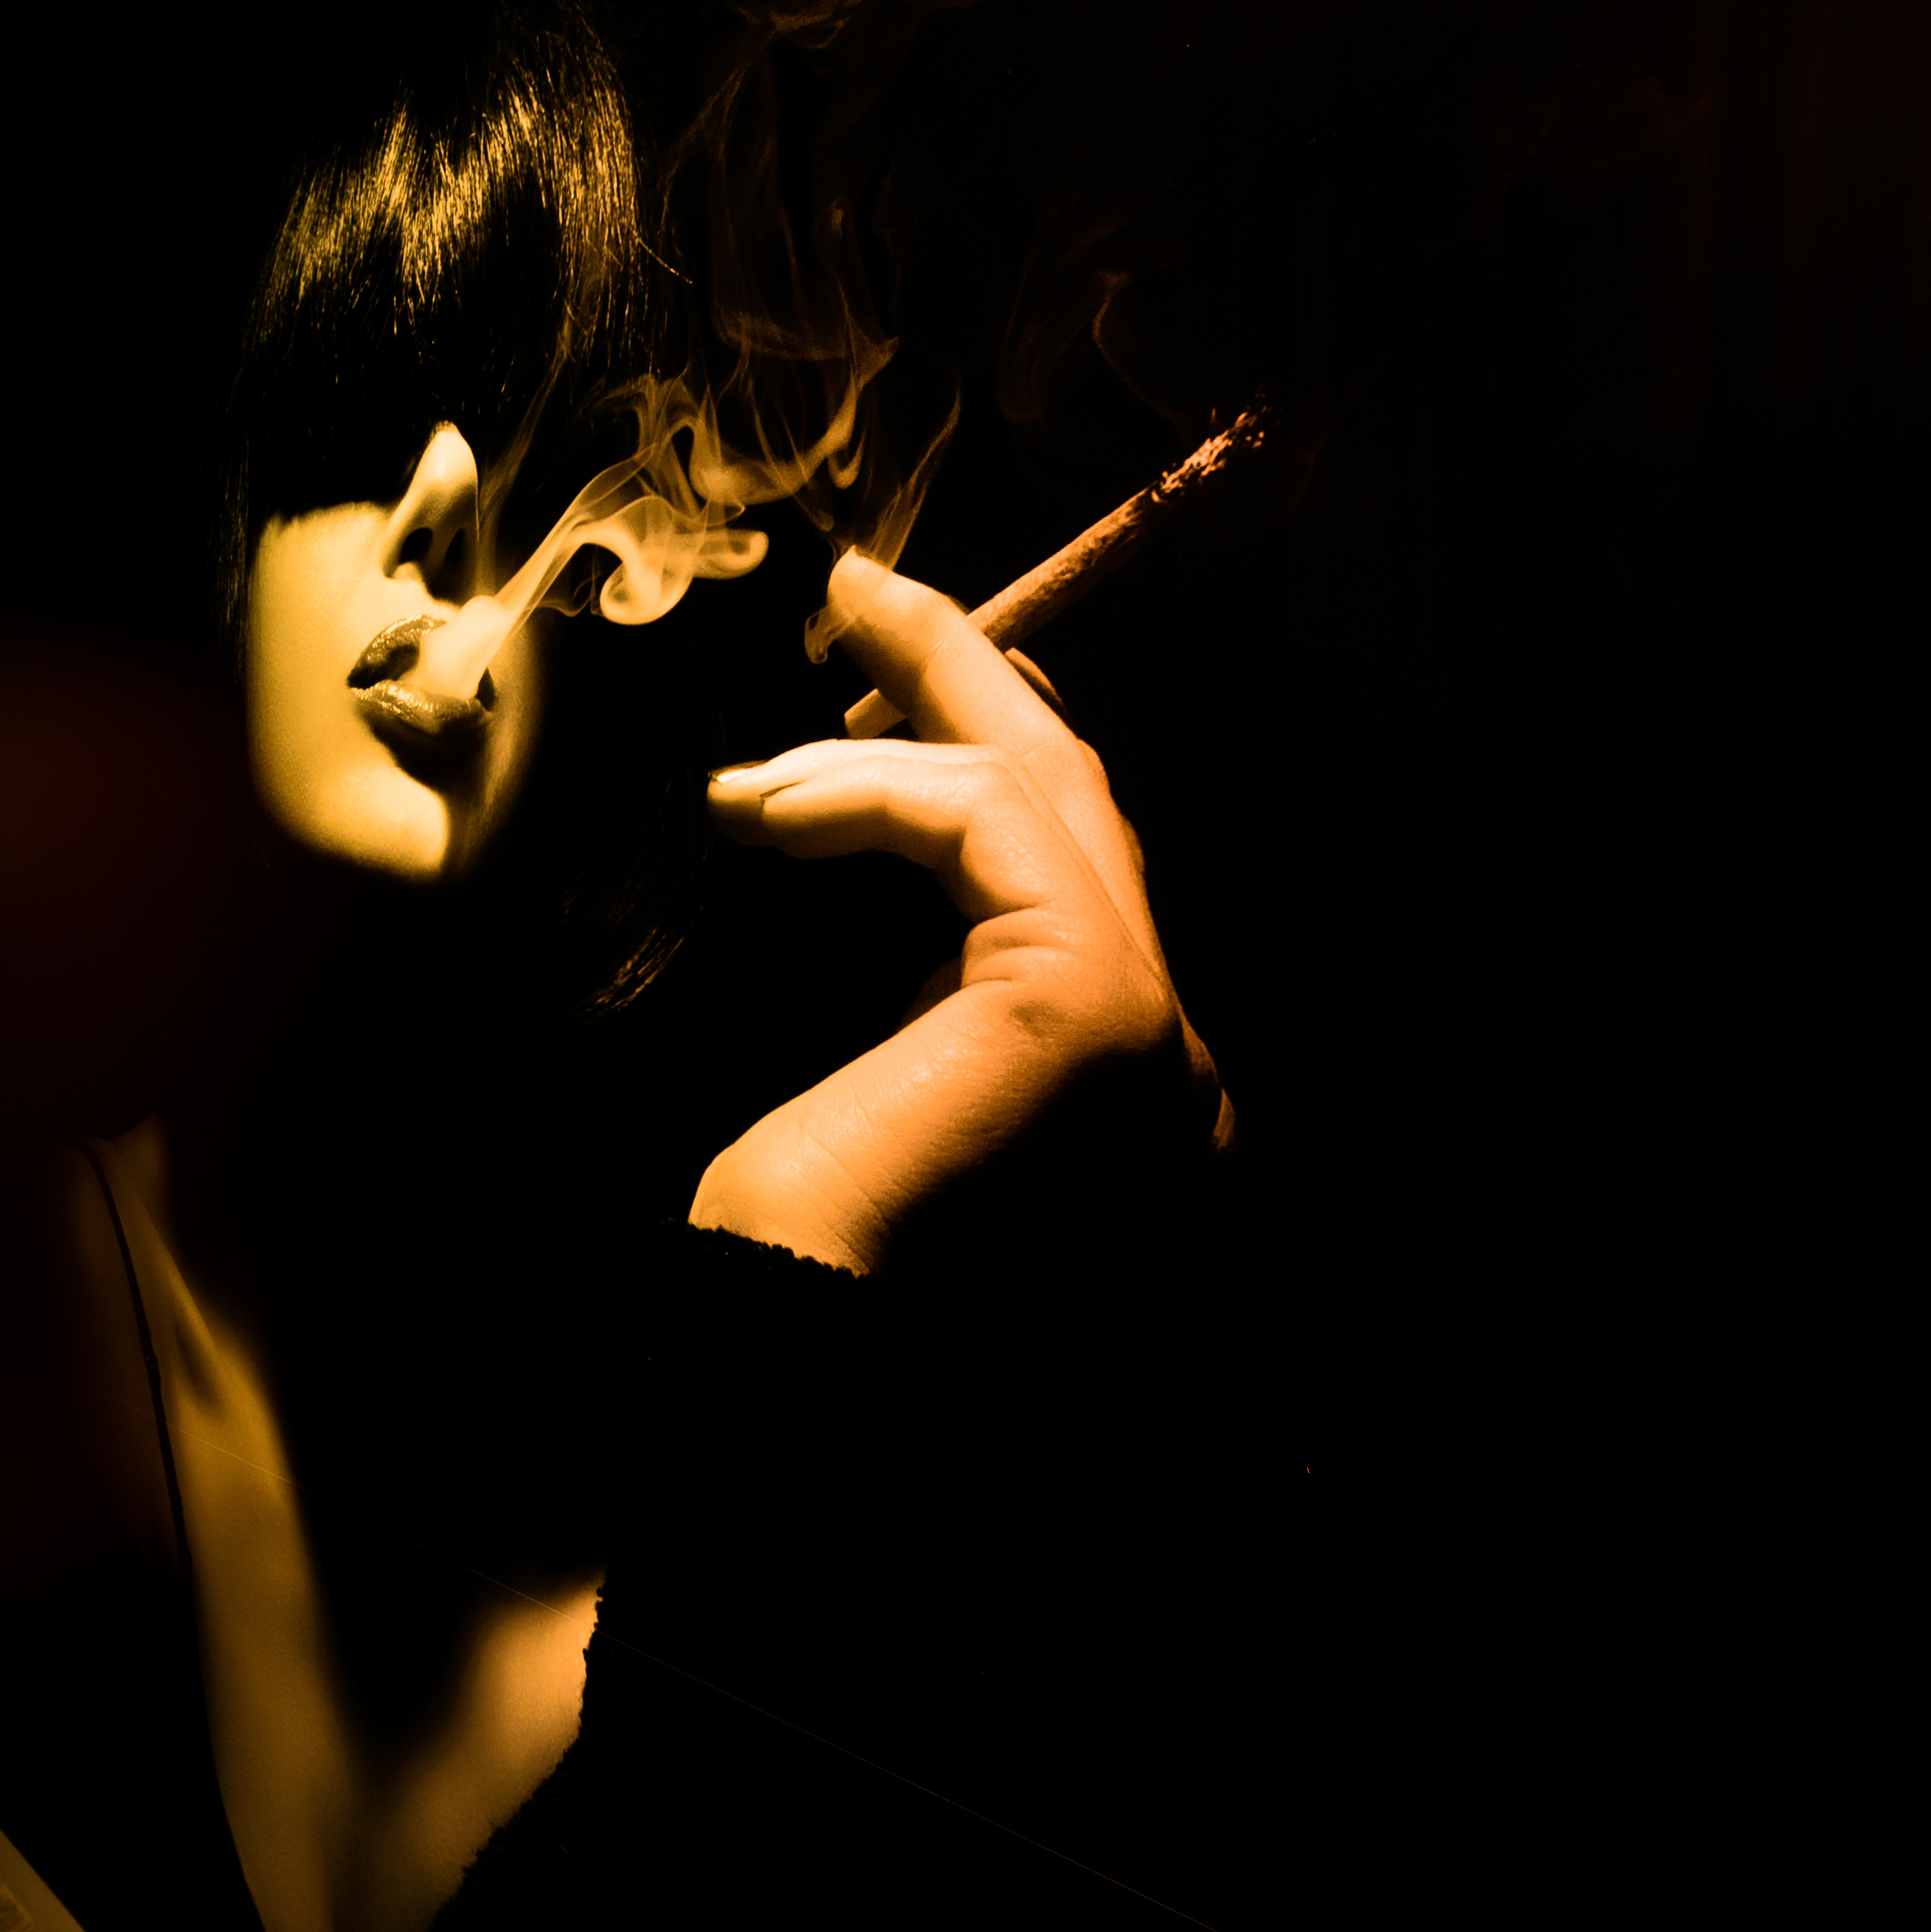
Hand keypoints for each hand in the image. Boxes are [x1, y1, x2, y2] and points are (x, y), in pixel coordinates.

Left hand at [690, 551, 1229, 1273]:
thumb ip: (924, 978)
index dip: (984, 746)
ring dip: (894, 733)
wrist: (782, 1342)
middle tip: (862, 589)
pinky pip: (991, 826)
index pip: (1072, 867)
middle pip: (1077, 810)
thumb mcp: (872, 1071)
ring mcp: (1150, 1035)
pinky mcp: (1092, 1002)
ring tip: (763, 743)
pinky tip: (768, 811)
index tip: (876, 662)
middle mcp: (1167, 1065)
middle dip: (970, 679)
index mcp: (1121, 1088)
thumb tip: (891, 831)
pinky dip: (876, 791)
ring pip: (1041, 799)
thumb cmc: (799, 1249)